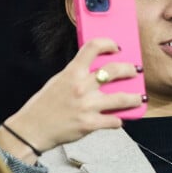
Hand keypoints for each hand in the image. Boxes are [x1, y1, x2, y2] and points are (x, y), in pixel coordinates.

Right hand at [0, 38, 143, 162]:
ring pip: (122, 98)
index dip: (108, 43)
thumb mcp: (57, 82)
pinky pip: (114, 121)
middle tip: (134, 71)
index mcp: (71, 72)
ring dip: (134, 98)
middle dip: (129, 70)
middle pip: (114, 71)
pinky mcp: (90, 124)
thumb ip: (76, 75)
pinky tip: (119, 119)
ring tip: (138, 98)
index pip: (93, 47)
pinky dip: (119, 120)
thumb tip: (96, 71)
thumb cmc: (44, 105)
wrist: (32, 129)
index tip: (116, 47)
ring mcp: (87, 106)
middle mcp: (81, 87)